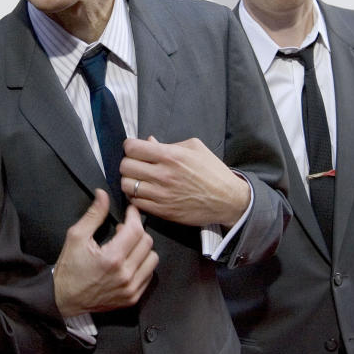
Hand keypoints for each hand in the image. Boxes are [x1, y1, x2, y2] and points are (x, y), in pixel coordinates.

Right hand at [52, 190, 157, 316]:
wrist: (64, 298)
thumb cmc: (69, 268)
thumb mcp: (76, 236)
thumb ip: (94, 215)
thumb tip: (103, 194)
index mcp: (112, 258)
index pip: (136, 230)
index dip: (134, 216)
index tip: (130, 211)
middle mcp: (125, 275)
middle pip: (147, 243)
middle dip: (137, 231)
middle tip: (123, 230)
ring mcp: (131, 288)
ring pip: (152, 259)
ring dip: (142, 248)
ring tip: (126, 247)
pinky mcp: (132, 298)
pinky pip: (148, 275)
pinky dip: (142, 264)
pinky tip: (128, 262)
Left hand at [120, 136, 249, 227]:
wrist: (228, 200)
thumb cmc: (213, 171)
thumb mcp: (195, 148)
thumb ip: (168, 143)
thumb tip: (148, 141)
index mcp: (171, 156)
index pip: (132, 148)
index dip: (130, 146)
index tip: (134, 149)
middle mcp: (164, 175)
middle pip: (125, 166)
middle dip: (128, 162)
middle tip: (136, 164)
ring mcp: (162, 195)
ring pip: (126, 185)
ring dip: (129, 181)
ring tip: (138, 179)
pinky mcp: (163, 211)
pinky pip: (135, 202)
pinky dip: (135, 196)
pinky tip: (143, 192)